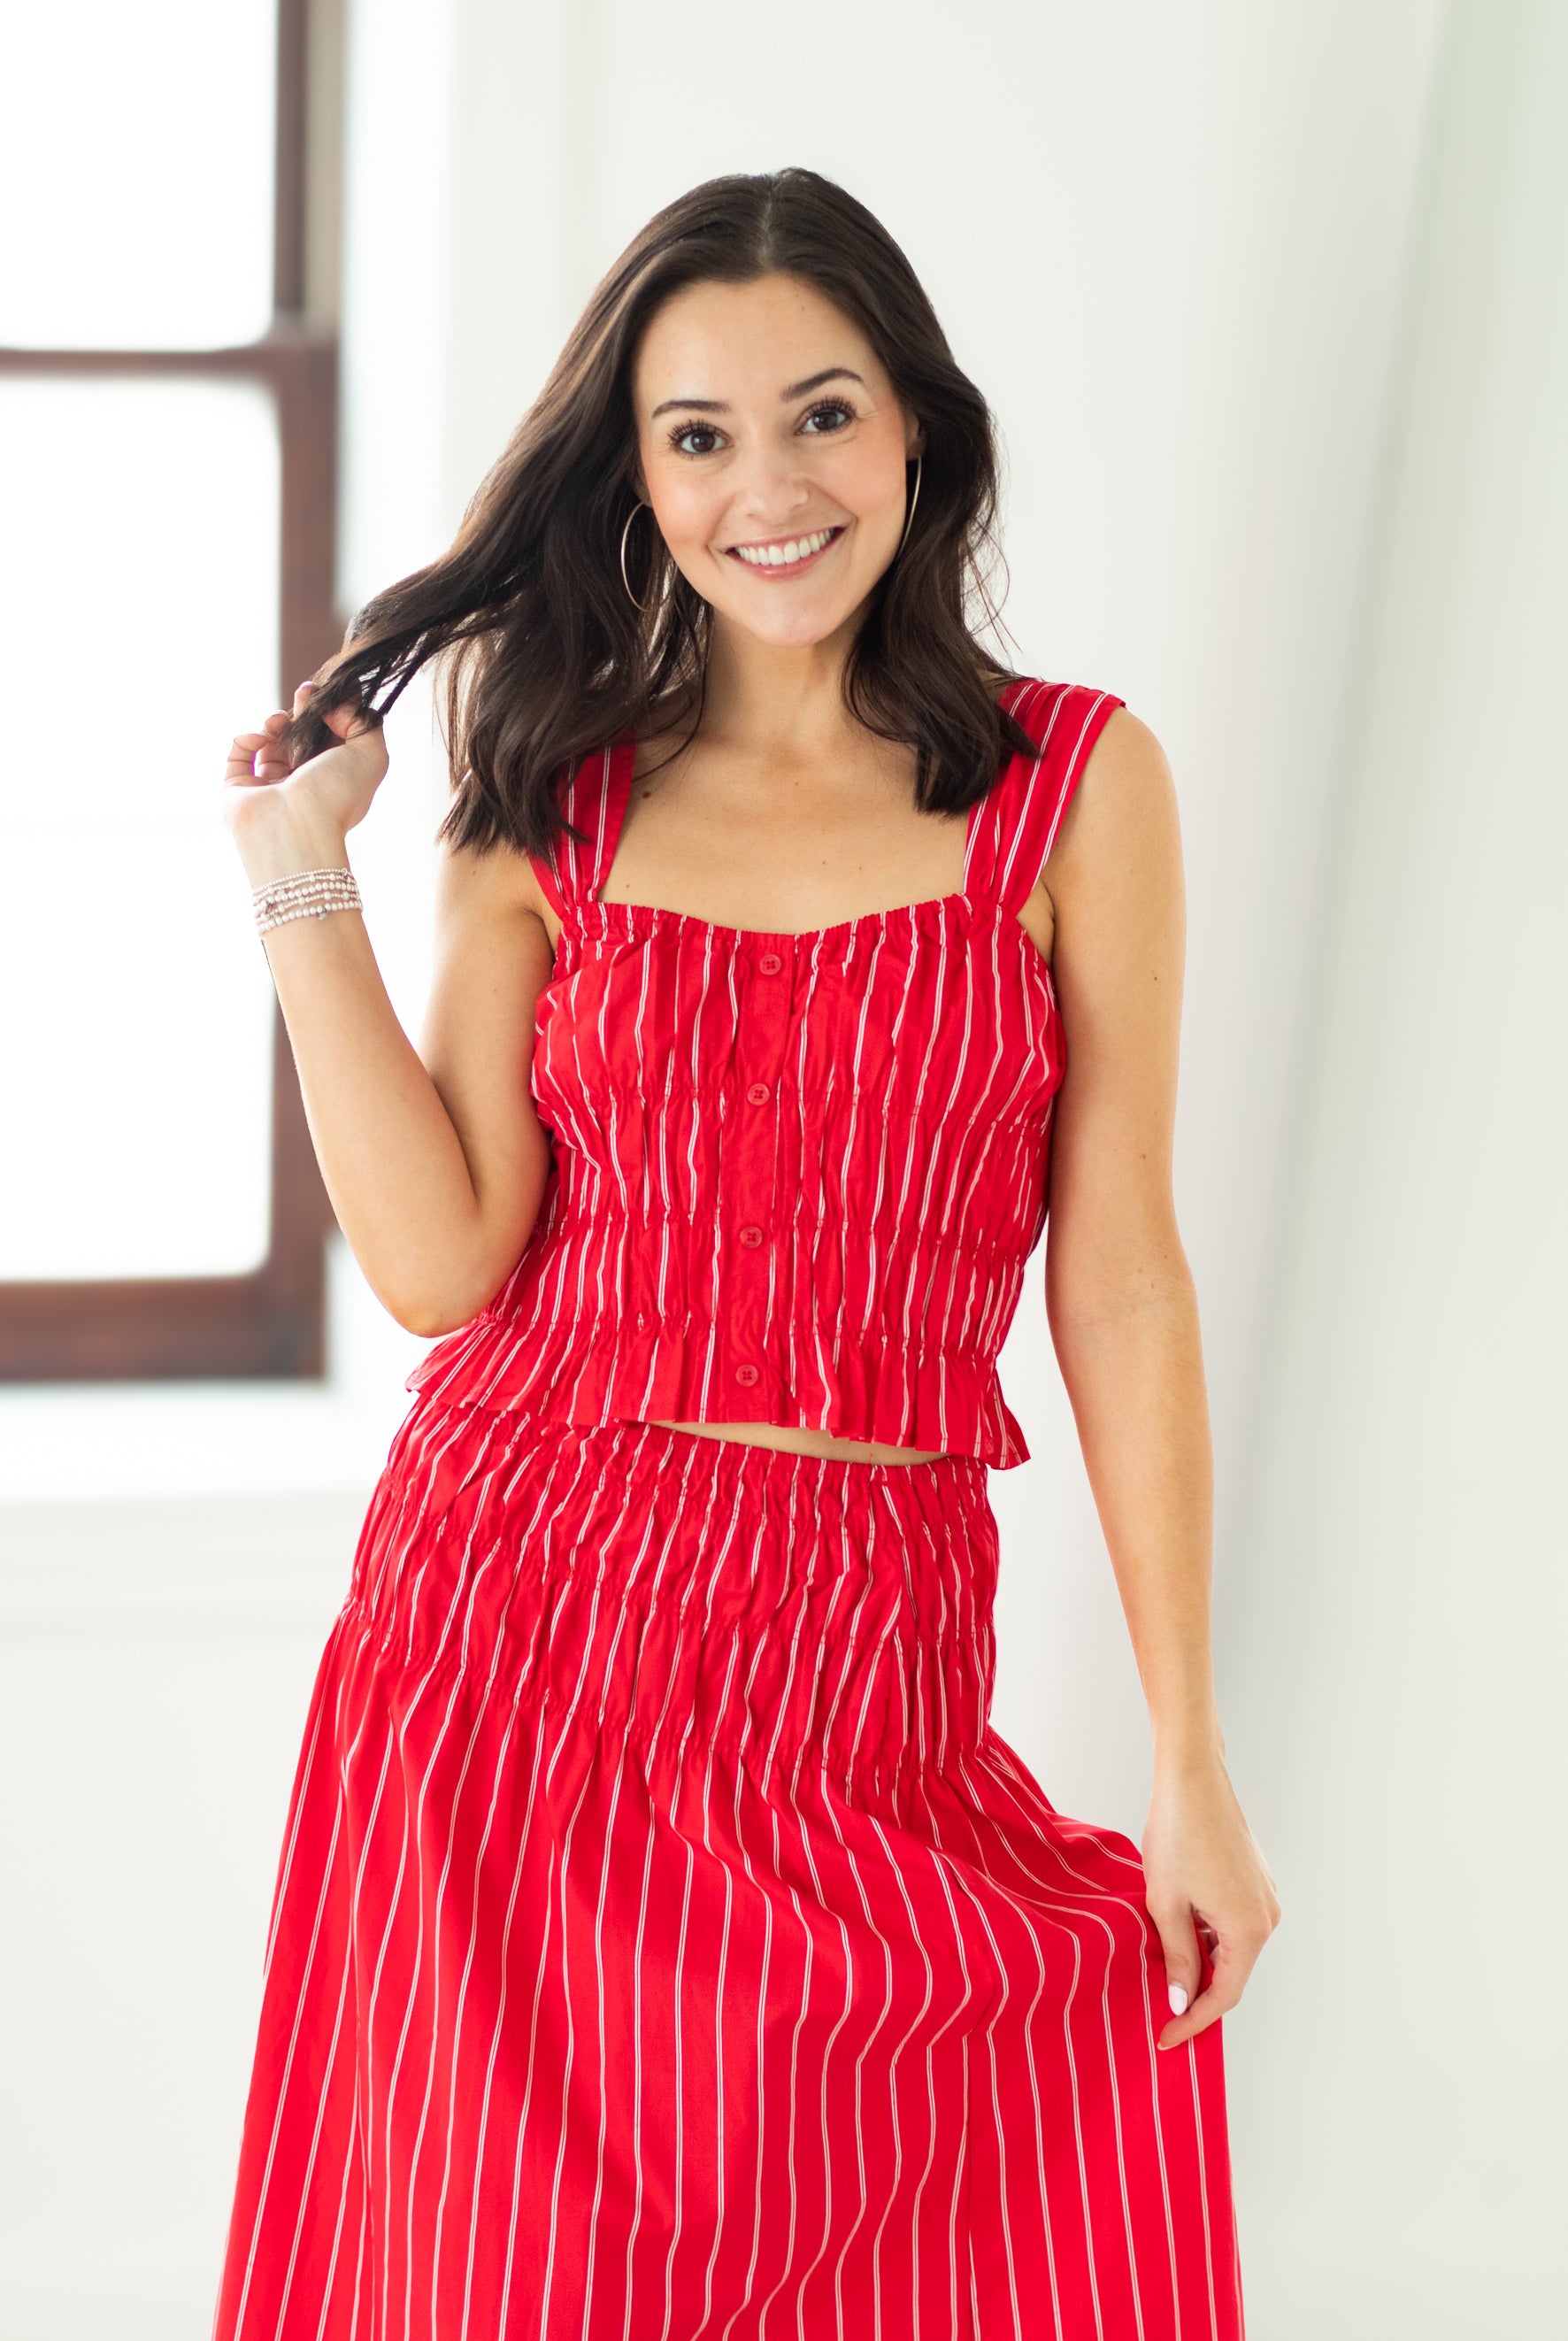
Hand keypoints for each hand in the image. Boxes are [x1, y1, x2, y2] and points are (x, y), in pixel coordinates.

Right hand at [224, 679, 388, 884]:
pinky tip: (260, 738)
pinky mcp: (240, 788)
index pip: (332, 739)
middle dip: (303, 711)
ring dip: (275, 722)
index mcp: (335, 780)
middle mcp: (304, 785)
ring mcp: (270, 787)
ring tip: (279, 721)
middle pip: (301, 737)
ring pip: (270, 742)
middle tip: (304, 693)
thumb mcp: (370, 755)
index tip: (325, 693)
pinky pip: (239, 754)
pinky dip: (247, 739)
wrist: (293, 829)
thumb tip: (337, 706)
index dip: (330, 712)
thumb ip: (364, 723)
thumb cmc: (335, 797)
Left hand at [1142, 1748, 1279, 2049]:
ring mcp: (1264, 1895)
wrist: (1192, 1779)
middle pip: (1231, 1973)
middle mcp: (1267, 1916)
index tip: (1166, 2037)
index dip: (1193, 2021)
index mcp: (1249, 1929)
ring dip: (1202, 1962)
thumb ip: (1177, 1957)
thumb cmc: (1176, 1835)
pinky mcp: (1255, 1879)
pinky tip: (1179, 1932)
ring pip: (1231, 1947)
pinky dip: (1209, 1936)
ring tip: (1163, 1971)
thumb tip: (1181, 2000)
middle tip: (1161, 2013)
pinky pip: (1233, 1922)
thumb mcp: (1167, 1904)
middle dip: (1197, 1994)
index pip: (1224, 1995)